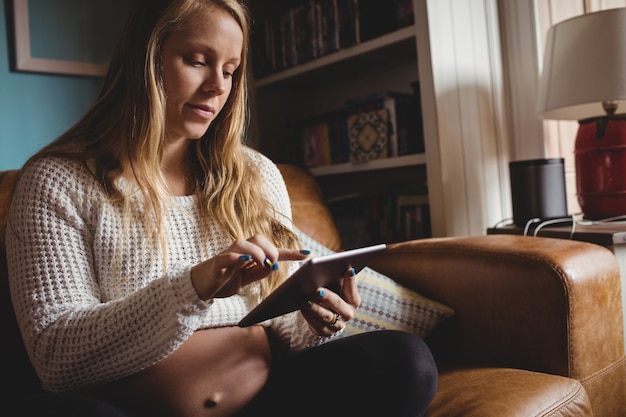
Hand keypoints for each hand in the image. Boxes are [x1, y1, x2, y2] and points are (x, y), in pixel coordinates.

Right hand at [190, 234, 307, 300]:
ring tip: (262, 264)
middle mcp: (240, 250)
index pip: (272, 249)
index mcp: (249, 253)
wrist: (199, 287)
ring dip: (257, 253)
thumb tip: (274, 266)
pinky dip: (237, 257)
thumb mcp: (246, 280)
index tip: (306, 254)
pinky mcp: (217, 263)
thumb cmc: (224, 280)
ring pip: (244, 244)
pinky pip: (227, 256)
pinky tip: (245, 260)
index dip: (290, 251)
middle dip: (270, 250)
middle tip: (272, 264)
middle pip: (258, 238)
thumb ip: (259, 273)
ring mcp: (228, 254)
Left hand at [300, 267, 360, 335]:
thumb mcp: (336, 285)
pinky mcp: (326, 332)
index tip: (348, 270)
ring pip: (326, 317)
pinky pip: (317, 326)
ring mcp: (338, 324)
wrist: (325, 312)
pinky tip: (303, 308)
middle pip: (338, 304)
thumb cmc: (331, 293)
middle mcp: (347, 313)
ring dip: (315, 308)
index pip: (353, 290)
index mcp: (353, 300)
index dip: (351, 281)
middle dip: (328, 297)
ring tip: (305, 300)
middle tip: (317, 290)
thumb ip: (338, 277)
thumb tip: (341, 266)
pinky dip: (309, 316)